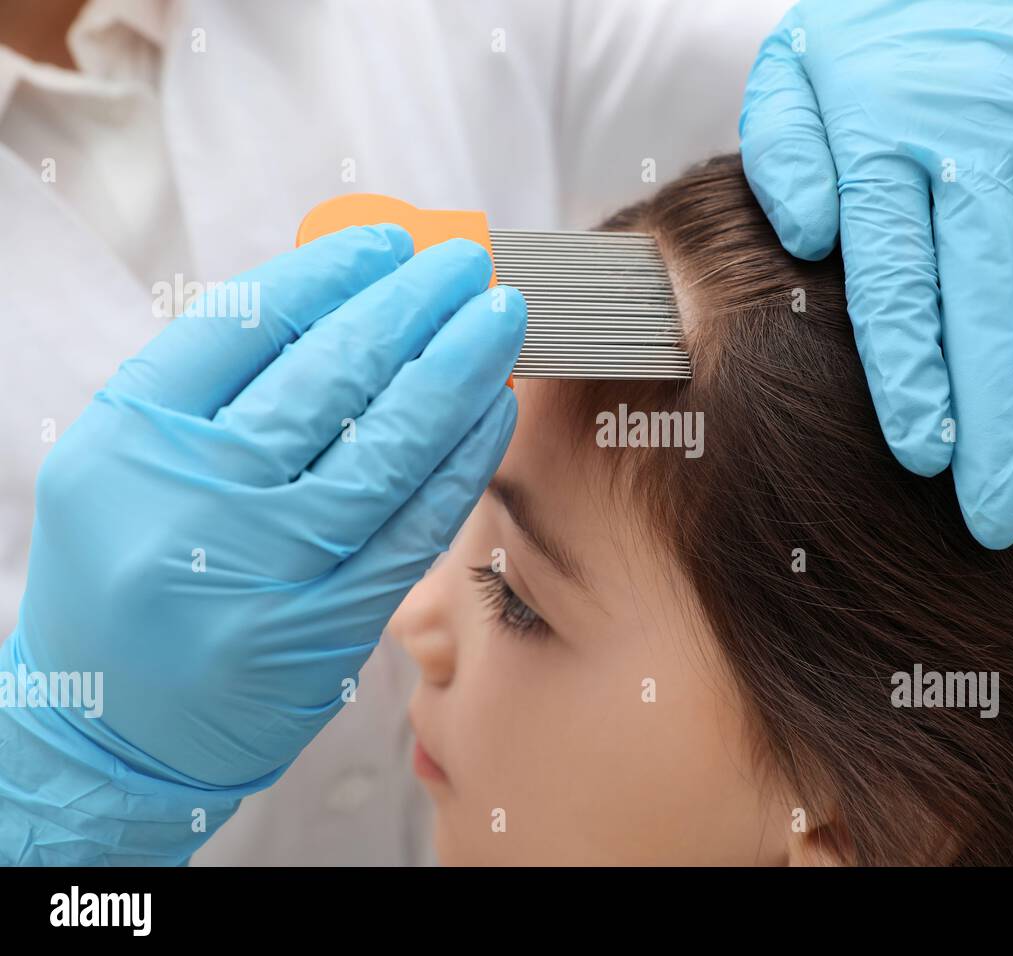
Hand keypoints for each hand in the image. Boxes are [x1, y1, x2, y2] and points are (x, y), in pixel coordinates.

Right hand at [8, 226, 523, 795]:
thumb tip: (351, 298)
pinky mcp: (324, 625)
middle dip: (415, 305)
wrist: (114, 730)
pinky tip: (493, 409)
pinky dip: (463, 459)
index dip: (333, 271)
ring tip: (501, 320)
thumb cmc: (129, 573)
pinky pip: (414, 524)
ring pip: (387, 445)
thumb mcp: (132, 463)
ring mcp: (262, 568)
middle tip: (469, 265)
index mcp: (128, 436)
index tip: (393, 242)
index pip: (246, 321)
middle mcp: (190, 497)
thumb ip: (220, 388)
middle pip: (328, 373)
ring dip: (458, 370)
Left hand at [739, 0, 1012, 547]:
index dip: (912, 374)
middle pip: (989, 305)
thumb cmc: (864, 51)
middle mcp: (980, 155)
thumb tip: (805, 235)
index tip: (924, 455)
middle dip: (996, 419)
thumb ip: (783, 156)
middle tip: (995, 515)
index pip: (899, 282)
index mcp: (888, 149)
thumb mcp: (791, 80)